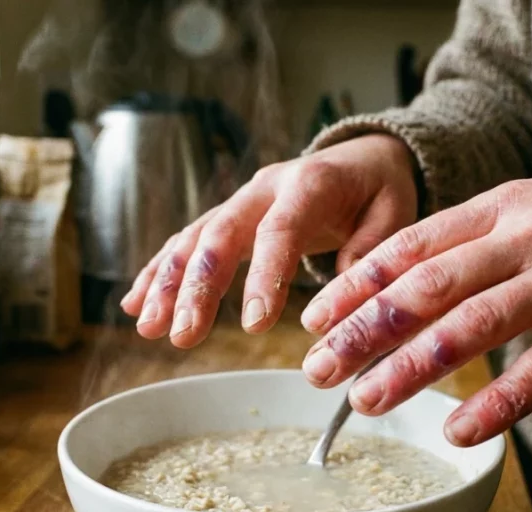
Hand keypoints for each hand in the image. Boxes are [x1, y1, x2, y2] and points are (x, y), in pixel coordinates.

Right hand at [121, 134, 418, 346]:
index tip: (254, 326)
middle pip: (221, 234)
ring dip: (168, 284)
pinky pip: (188, 241)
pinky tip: (136, 305)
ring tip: (148, 327)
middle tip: (183, 335)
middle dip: (198, 287)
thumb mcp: (395, 210)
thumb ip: (370, 249)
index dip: (263, 277)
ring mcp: (241, 200)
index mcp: (309, 184)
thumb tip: (342, 298)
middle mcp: (265, 187)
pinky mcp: (229, 216)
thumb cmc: (380, 189)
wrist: (362, 157)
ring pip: (195, 239)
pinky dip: (161, 272)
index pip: (280, 231)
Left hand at [300, 163, 531, 445]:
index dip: (355, 284)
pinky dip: (496, 403)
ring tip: (367, 400)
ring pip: (472, 325)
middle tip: (317, 368)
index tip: (313, 318)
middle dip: (363, 329)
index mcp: (501, 207)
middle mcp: (525, 236)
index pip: (409, 245)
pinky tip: (458, 431)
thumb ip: (477, 237)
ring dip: (411, 367)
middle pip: (426, 286)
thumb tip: (410, 276)